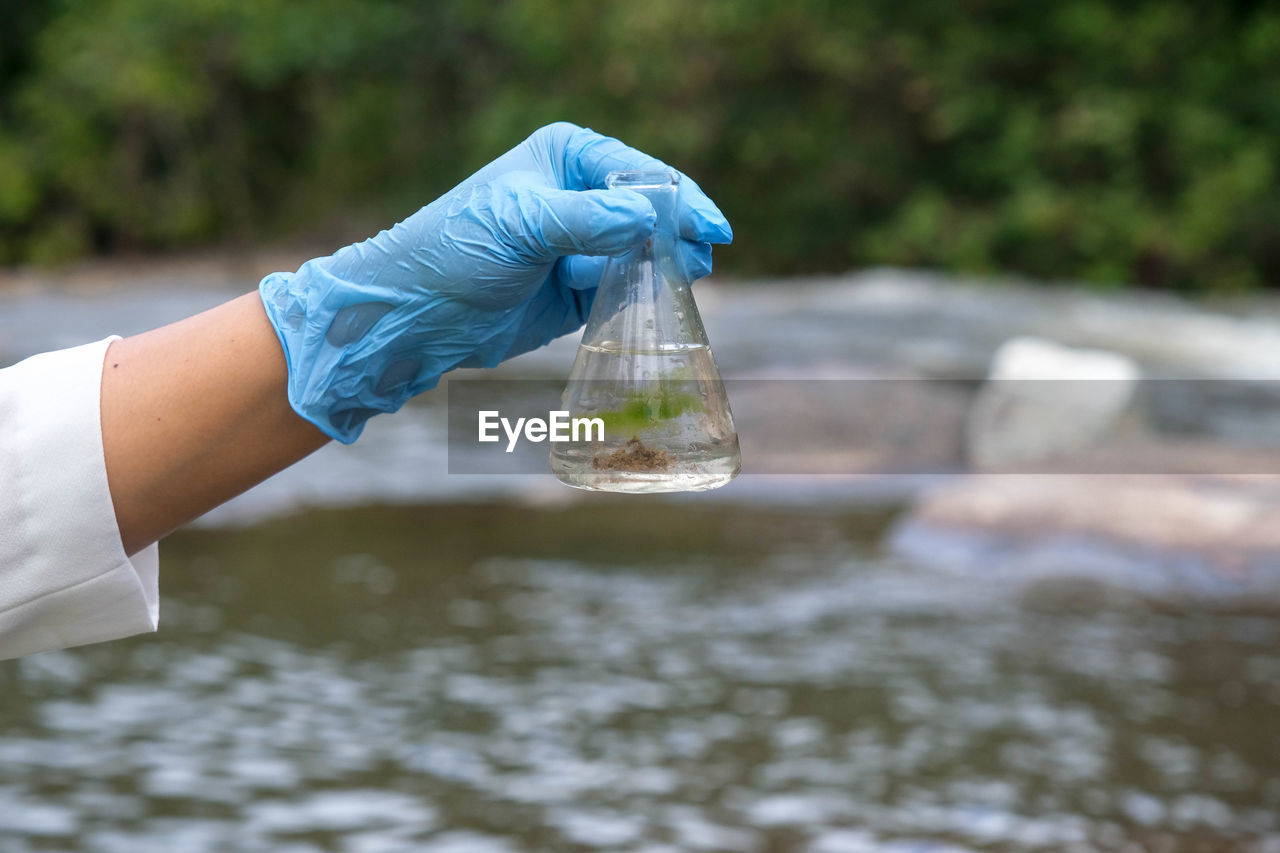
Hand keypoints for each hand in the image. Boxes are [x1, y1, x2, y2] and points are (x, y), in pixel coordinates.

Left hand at [259, 122, 732, 442]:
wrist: (416, 315)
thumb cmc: (457, 251)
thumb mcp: (522, 225)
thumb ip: (587, 220)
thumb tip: (649, 217)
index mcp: (568, 157)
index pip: (641, 174)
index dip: (681, 200)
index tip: (712, 230)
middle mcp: (580, 195)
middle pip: (653, 214)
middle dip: (679, 238)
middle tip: (698, 265)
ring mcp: (582, 245)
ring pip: (646, 256)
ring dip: (664, 271)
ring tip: (681, 286)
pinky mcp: (580, 291)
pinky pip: (627, 292)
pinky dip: (642, 300)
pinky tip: (654, 308)